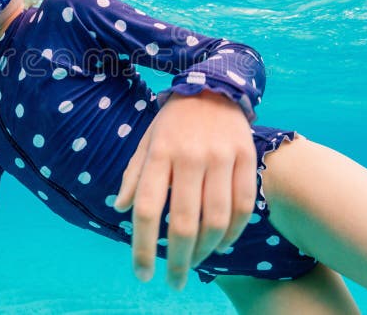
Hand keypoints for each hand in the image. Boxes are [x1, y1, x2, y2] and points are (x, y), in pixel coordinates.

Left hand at [113, 90, 255, 290]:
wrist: (214, 84)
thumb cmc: (173, 120)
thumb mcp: (146, 141)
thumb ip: (133, 176)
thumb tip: (119, 210)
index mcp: (159, 153)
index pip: (147, 210)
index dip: (143, 247)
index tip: (143, 274)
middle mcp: (191, 156)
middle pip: (184, 223)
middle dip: (178, 261)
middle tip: (174, 282)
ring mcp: (222, 157)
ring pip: (217, 219)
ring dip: (207, 251)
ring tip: (196, 263)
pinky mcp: (247, 157)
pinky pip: (244, 206)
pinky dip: (235, 232)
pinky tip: (223, 244)